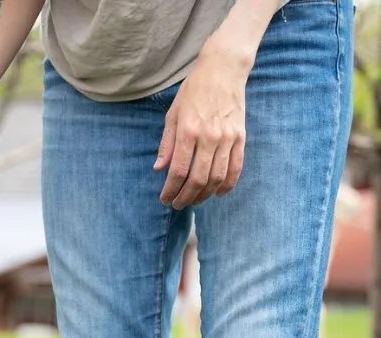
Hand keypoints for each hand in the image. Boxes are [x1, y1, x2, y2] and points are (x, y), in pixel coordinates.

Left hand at [155, 38, 249, 208]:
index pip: (178, 171)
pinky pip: (236, 168)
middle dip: (185, 197)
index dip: (170, 190)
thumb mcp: (172, 115)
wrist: (223, 70)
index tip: (165, 199)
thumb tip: (159, 169)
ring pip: (217, 178)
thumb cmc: (193, 92)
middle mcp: (209, 137)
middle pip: (198, 179)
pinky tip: (217, 193)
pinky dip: (227, 185)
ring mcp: (227, 138)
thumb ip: (166, 144)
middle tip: (177, 204)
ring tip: (194, 200)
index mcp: (188, 132)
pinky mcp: (240, 137)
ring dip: (204, 195)